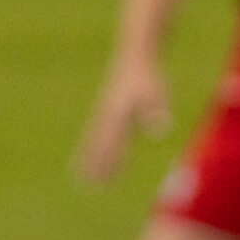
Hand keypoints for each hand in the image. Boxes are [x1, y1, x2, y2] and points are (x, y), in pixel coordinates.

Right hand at [73, 58, 171, 185]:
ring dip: (87, 158)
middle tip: (86, 186)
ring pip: (93, 140)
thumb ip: (156, 112)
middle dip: (94, 167)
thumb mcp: (157, 93)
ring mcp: (104, 111)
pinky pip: (95, 131)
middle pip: (98, 146)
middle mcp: (107, 116)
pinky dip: (89, 144)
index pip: (113, 146)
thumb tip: (160, 131)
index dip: (109, 165)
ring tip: (80, 175)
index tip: (103, 182)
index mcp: (118, 116)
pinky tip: (88, 150)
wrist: (136, 53)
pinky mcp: (107, 106)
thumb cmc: (149, 75)